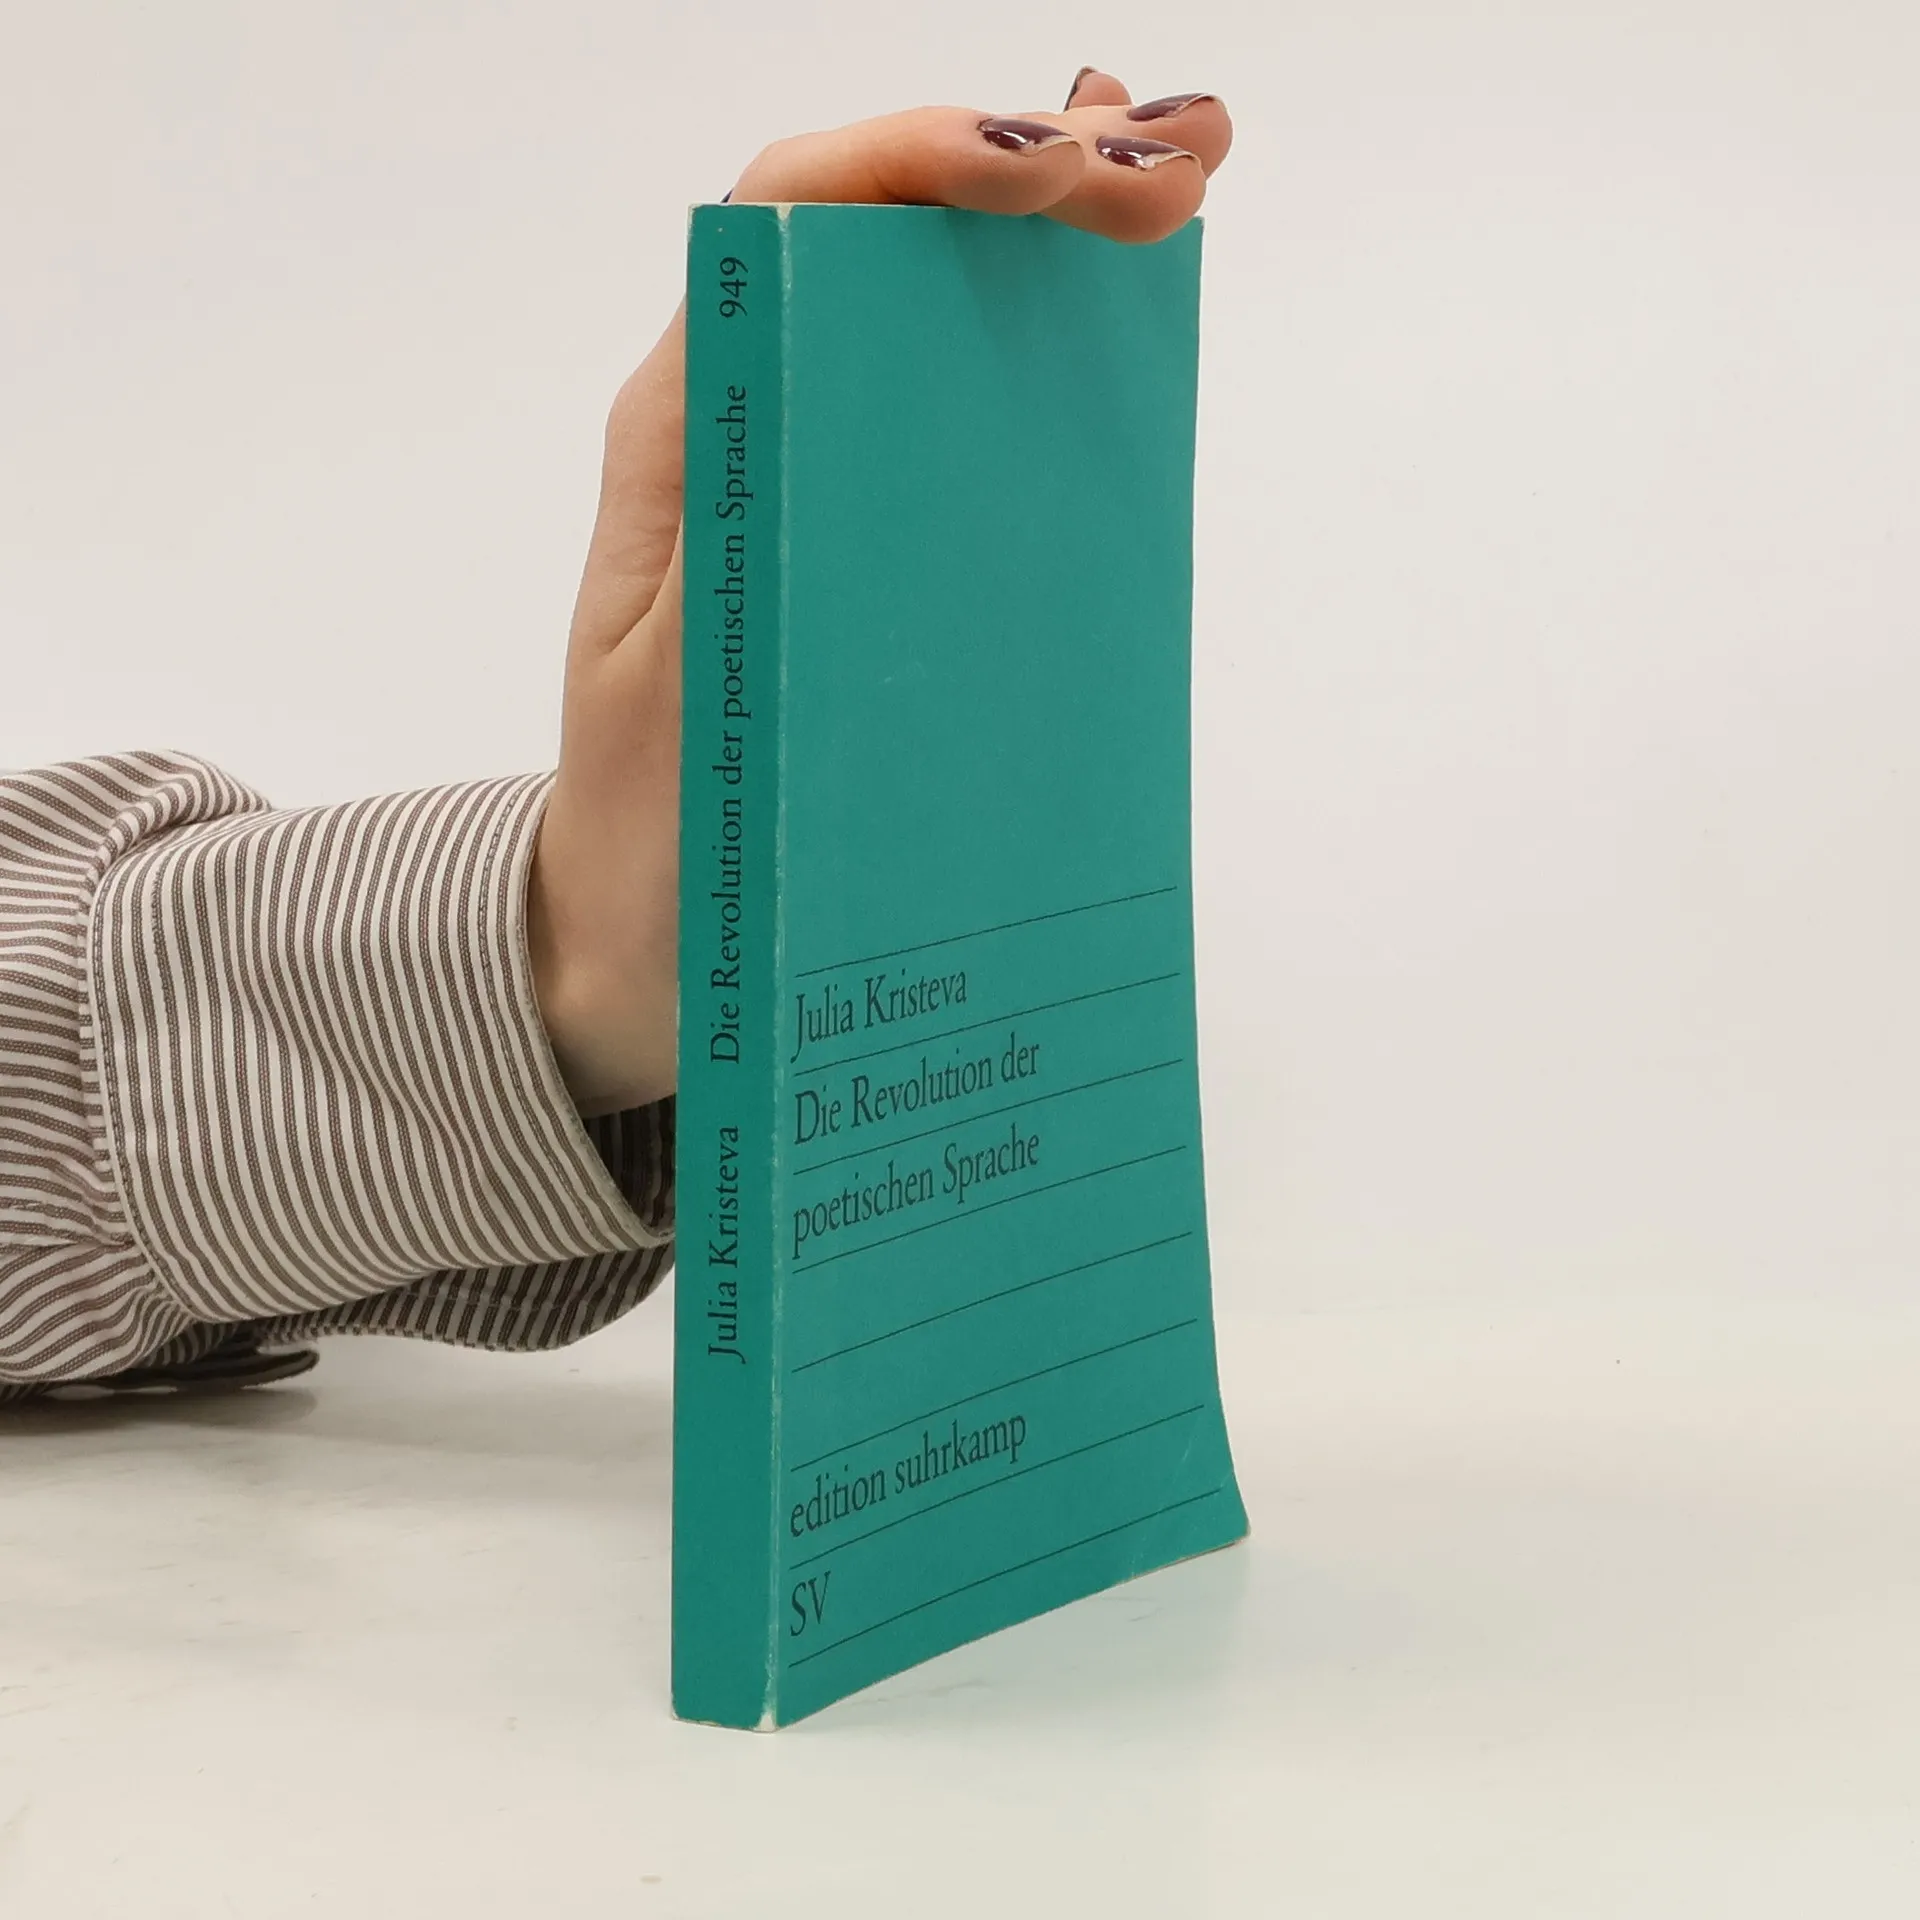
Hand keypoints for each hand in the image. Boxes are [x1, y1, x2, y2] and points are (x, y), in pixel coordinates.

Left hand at [528, 70, 1233, 1114]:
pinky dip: (1042, 339)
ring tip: (1181, 179)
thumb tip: (857, 472)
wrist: (646, 940)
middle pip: (882, 234)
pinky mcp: (864, 541)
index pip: (791, 220)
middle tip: (1178, 161)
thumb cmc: (653, 840)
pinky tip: (1125, 308)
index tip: (1059, 174)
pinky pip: (952, 408)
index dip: (925, 162)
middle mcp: (749, 425)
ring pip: (926, 305)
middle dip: (1029, 167)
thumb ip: (738, 589)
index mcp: (690, 437)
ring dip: (1051, 229)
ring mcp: (813, 475)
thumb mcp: (685, 712)